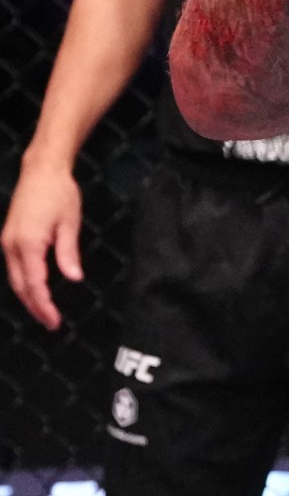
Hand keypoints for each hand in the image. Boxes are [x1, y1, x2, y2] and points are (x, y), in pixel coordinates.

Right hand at [3, 160, 82, 330]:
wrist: (41, 171)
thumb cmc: (60, 194)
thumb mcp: (70, 223)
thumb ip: (68, 253)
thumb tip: (74, 278)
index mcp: (28, 244)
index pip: (35, 284)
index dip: (44, 305)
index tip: (55, 321)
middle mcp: (11, 246)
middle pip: (20, 286)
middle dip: (35, 307)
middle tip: (51, 324)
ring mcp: (6, 242)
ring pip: (15, 279)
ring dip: (28, 297)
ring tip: (44, 313)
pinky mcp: (8, 238)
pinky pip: (14, 268)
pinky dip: (24, 283)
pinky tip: (35, 290)